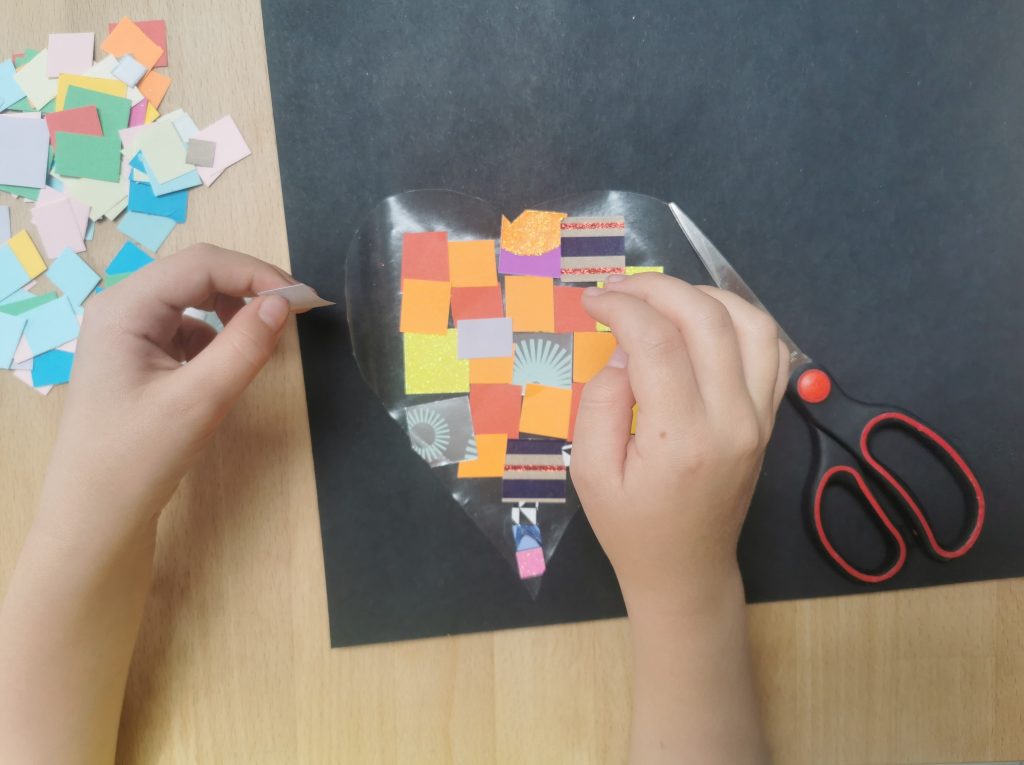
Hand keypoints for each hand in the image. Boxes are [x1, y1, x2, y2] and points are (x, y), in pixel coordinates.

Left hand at [38, 244, 299, 539]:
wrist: (96, 515)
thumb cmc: (138, 457)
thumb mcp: (199, 400)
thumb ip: (244, 346)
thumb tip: (284, 303)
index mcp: (124, 308)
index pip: (201, 264)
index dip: (257, 273)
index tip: (304, 300)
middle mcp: (121, 309)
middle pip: (197, 275)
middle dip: (249, 288)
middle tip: (296, 313)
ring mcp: (127, 333)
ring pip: (194, 300)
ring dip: (235, 311)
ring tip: (264, 341)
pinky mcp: (138, 356)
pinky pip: (187, 328)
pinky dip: (218, 337)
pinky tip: (228, 366)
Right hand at [572, 272, 787, 612]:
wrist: (686, 570)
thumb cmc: (630, 527)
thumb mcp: (589, 471)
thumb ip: (601, 402)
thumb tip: (625, 349)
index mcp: (680, 439)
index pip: (658, 343)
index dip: (622, 308)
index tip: (592, 301)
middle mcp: (732, 421)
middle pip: (708, 320)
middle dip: (658, 289)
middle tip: (620, 290)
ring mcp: (759, 418)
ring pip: (752, 323)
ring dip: (705, 296)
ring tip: (662, 300)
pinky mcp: (769, 417)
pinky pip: (771, 349)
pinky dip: (740, 319)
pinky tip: (703, 321)